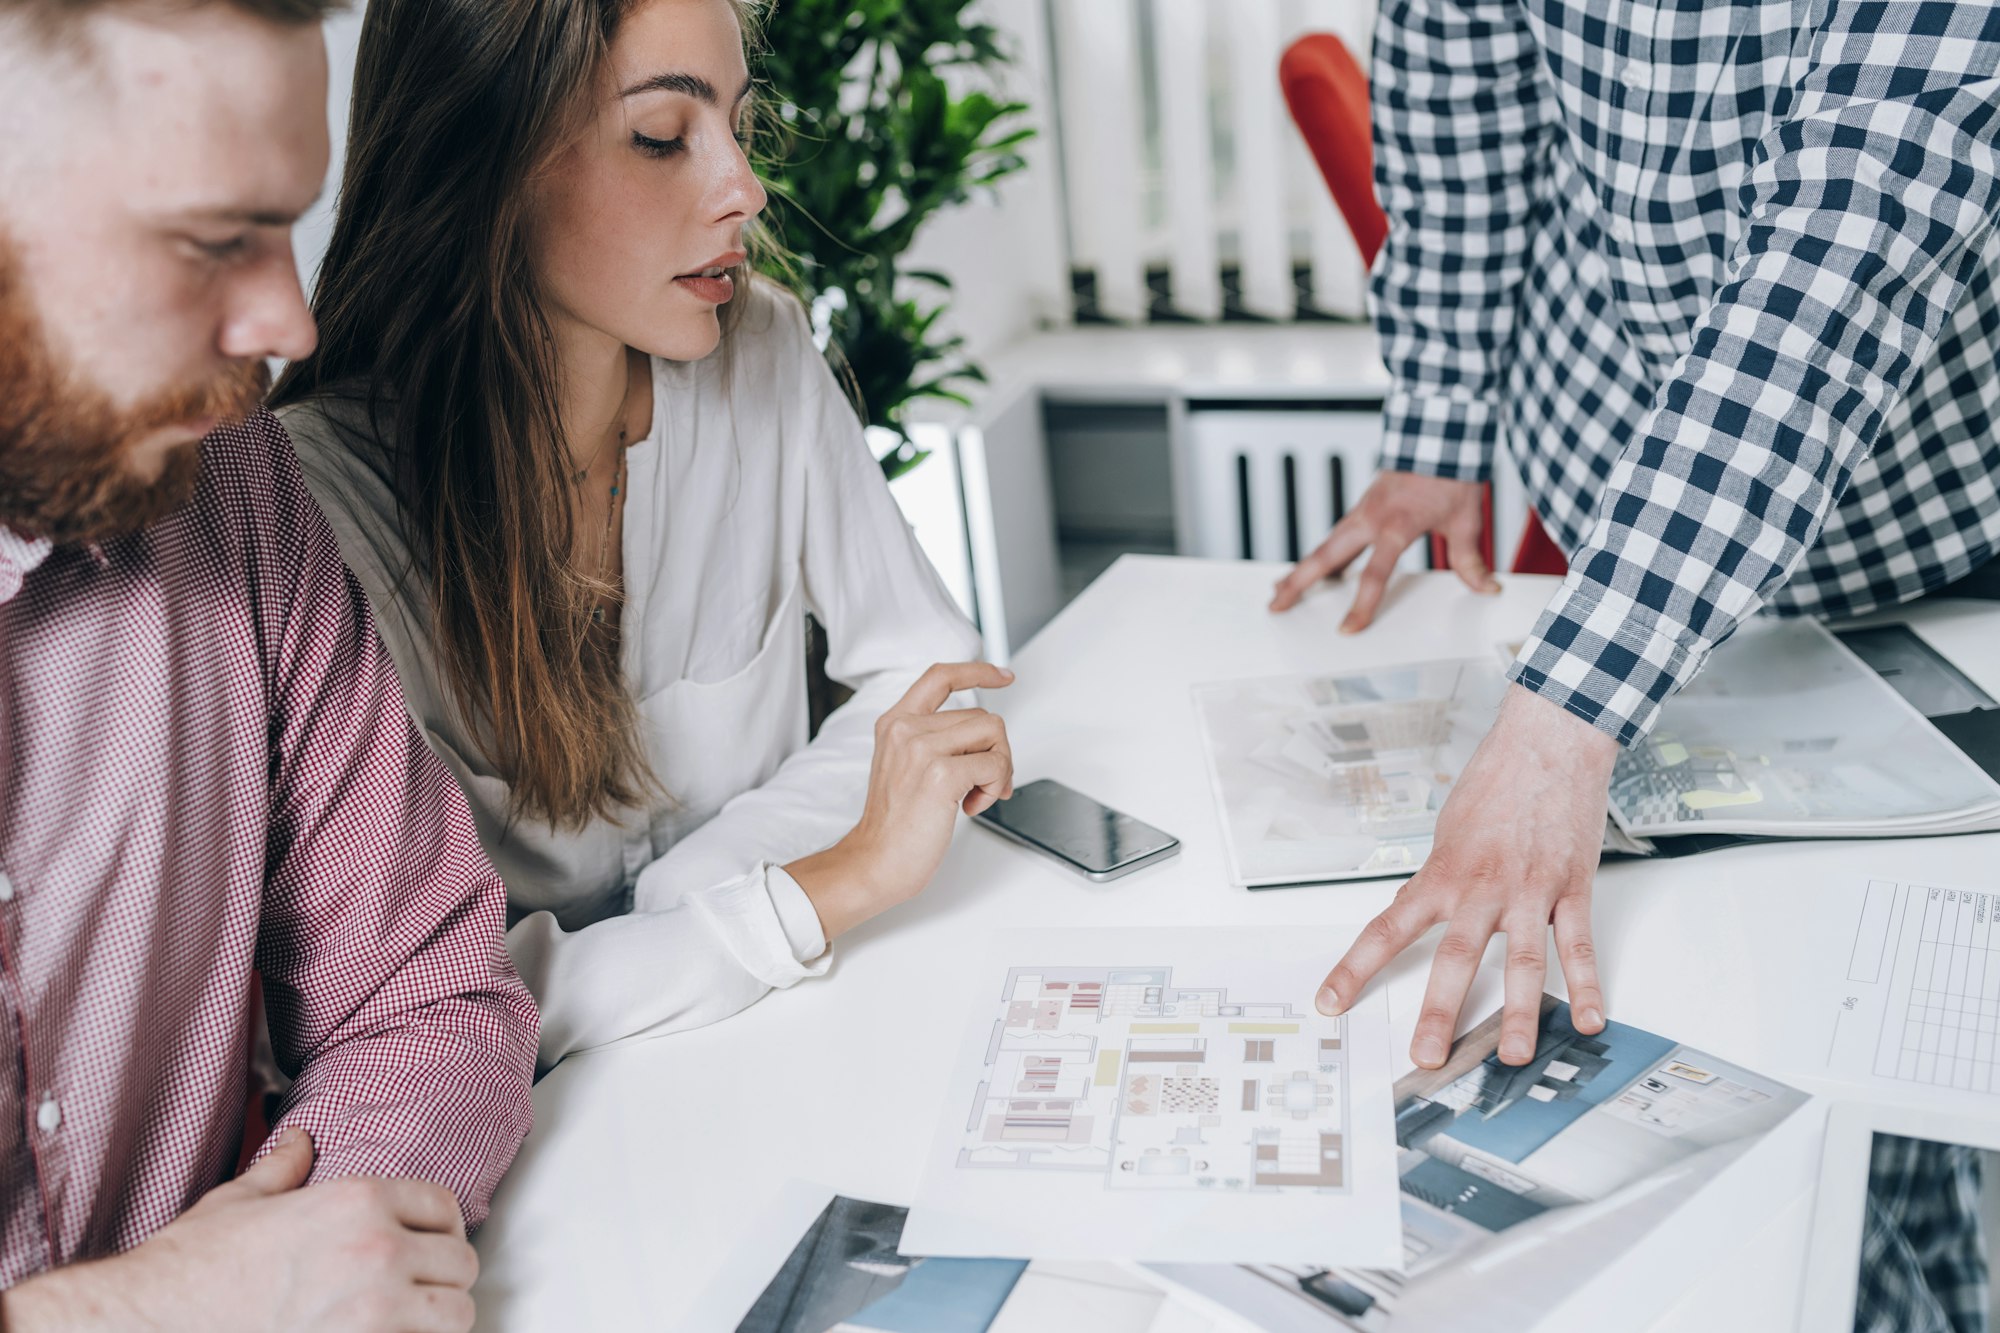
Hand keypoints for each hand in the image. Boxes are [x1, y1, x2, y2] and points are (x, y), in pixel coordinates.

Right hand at [3, 1128, 477, 1332]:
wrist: (151, 1326)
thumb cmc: (191, 1270)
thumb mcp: (238, 1203)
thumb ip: (282, 1169)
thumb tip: (299, 1141)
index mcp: (357, 1202)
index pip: (444, 1207)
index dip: (438, 1226)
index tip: (427, 1243)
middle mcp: (377, 1250)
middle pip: (460, 1262)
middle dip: (442, 1275)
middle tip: (420, 1288)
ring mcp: (375, 1311)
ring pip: (456, 1314)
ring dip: (438, 1317)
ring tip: (413, 1320)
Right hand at [787, 661, 1015, 937]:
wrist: (876, 861)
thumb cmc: (895, 823)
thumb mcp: (907, 766)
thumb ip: (936, 740)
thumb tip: (985, 737)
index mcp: (895, 722)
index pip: (940, 676)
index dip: (977, 671)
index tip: (1003, 676)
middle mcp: (905, 728)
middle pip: (982, 715)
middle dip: (996, 751)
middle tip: (983, 784)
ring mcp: (921, 748)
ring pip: (993, 734)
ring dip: (998, 769)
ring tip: (975, 795)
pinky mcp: (940, 773)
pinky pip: (994, 764)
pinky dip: (994, 787)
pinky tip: (971, 806)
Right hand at [1269, 470, 1498, 629]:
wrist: (1438, 433)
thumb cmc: (1450, 473)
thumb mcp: (1466, 520)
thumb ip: (1470, 560)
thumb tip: (1487, 587)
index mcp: (1396, 525)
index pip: (1373, 574)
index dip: (1361, 606)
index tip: (1347, 629)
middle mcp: (1371, 518)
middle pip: (1325, 557)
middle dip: (1299, 582)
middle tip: (1277, 604)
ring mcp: (1362, 511)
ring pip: (1323, 546)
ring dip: (1300, 569)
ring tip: (1280, 590)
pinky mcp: (1362, 507)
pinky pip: (1335, 536)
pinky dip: (1319, 555)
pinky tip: (1312, 568)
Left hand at [1315, 686, 1617, 1068]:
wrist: (1549, 743)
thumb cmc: (1495, 782)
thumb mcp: (1448, 831)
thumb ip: (1439, 879)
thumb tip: (1420, 913)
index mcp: (1442, 875)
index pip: (1388, 930)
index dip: (1355, 970)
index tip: (1330, 1003)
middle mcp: (1482, 889)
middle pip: (1454, 958)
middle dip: (1439, 1011)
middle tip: (1427, 1056)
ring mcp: (1530, 891)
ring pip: (1521, 962)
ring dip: (1515, 1013)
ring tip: (1509, 1056)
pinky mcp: (1572, 889)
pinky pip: (1579, 945)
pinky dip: (1587, 985)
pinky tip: (1587, 1020)